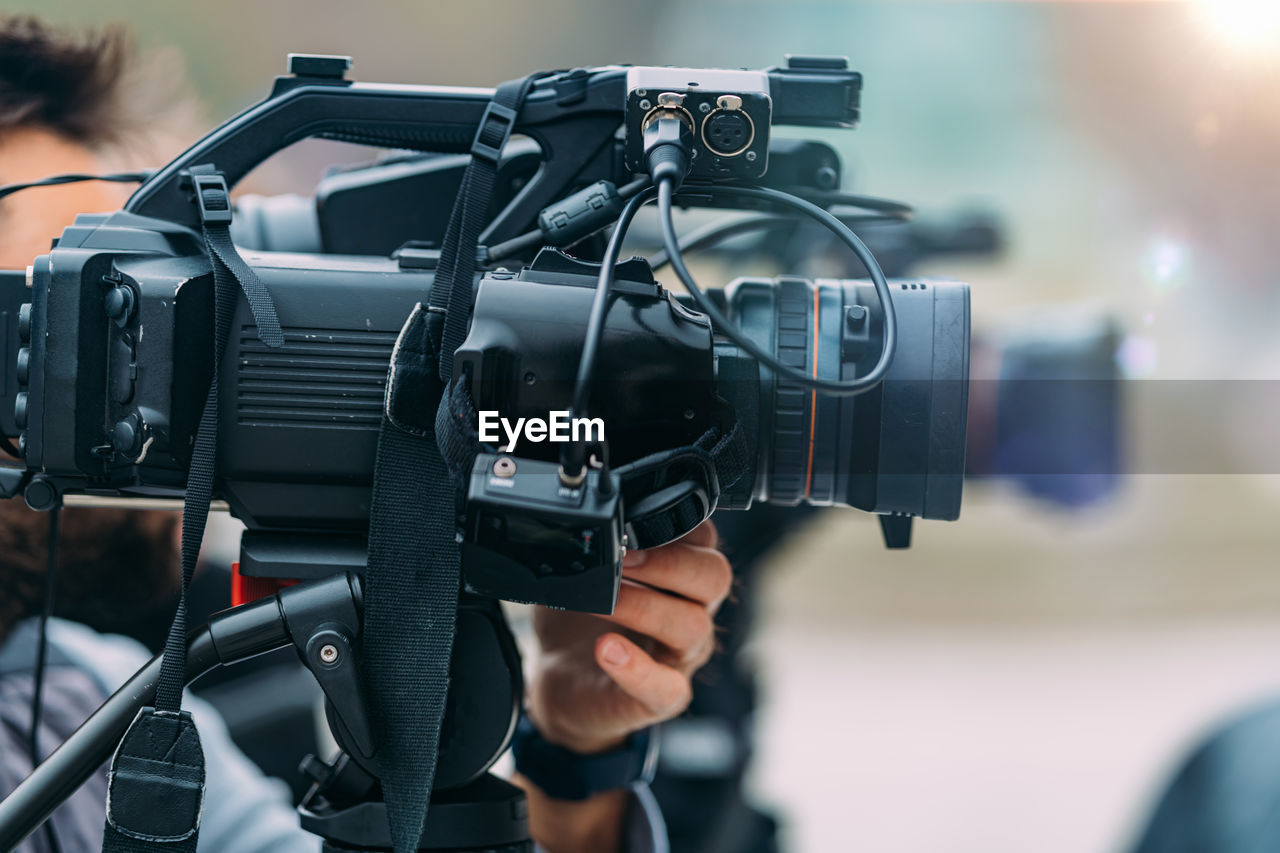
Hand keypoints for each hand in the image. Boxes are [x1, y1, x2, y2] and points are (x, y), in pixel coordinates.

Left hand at [525, 520, 730, 753]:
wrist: (562, 679)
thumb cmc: (582, 621)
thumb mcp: (585, 573)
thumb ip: (594, 547)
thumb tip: (574, 524)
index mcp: (681, 576)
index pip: (705, 541)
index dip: (677, 527)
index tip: (633, 523)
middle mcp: (693, 611)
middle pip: (713, 577)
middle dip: (669, 562)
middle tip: (622, 558)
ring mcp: (681, 657)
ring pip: (692, 627)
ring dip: (645, 607)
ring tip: (605, 601)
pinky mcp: (663, 697)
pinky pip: (667, 688)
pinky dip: (638, 670)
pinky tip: (607, 651)